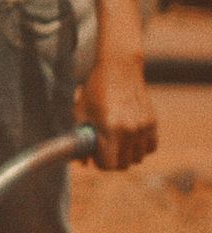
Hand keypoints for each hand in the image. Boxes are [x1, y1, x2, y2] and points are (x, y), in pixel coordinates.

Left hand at [77, 52, 157, 170]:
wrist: (119, 68)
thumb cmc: (95, 90)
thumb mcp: (80, 112)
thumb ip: (79, 139)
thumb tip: (82, 163)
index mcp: (110, 129)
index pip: (110, 165)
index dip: (100, 162)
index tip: (95, 154)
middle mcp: (130, 130)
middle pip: (124, 165)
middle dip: (112, 160)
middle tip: (105, 148)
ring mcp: (144, 127)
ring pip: (138, 158)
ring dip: (127, 154)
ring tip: (117, 140)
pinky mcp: (153, 122)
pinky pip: (151, 147)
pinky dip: (141, 147)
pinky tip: (130, 136)